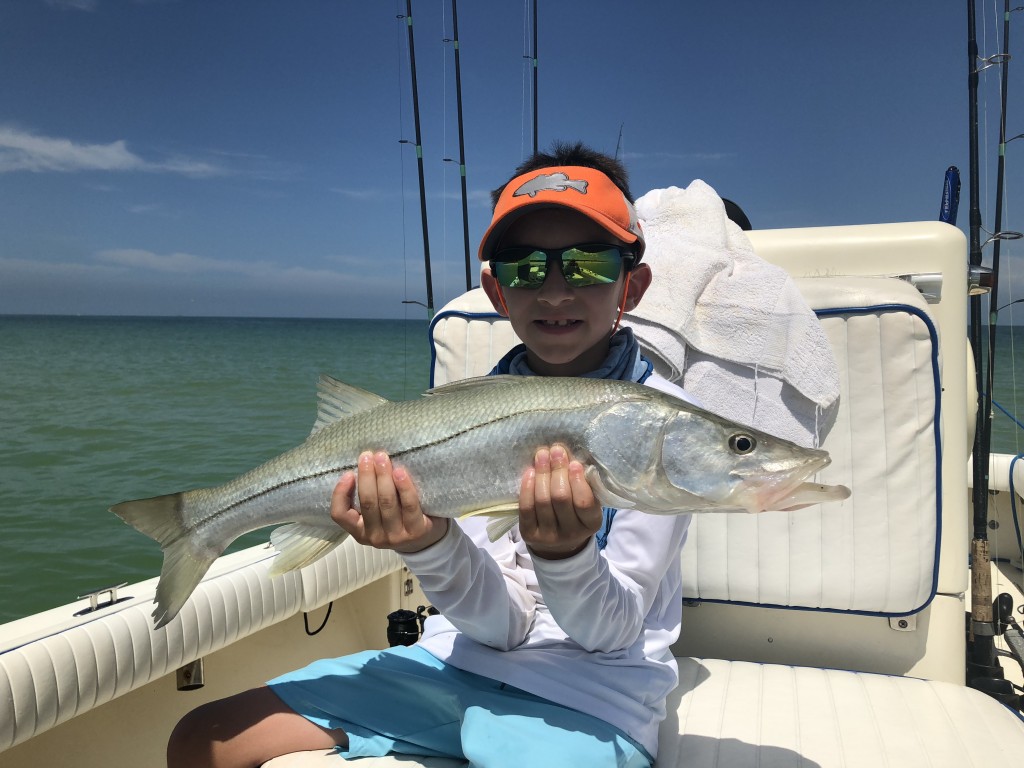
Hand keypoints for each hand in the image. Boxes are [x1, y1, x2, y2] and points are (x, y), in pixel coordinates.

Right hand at [331, 450, 447, 553]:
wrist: (426, 539)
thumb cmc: (397, 518)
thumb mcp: (376, 514)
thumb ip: (368, 497)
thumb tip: (363, 464)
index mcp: (359, 532)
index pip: (340, 515)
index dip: (340, 493)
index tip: (348, 473)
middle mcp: (375, 537)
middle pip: (368, 503)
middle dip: (366, 476)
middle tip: (367, 455)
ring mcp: (396, 536)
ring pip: (386, 502)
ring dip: (384, 476)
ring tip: (383, 458)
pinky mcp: (416, 531)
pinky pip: (409, 505)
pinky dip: (403, 487)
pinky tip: (400, 472)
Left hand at [518, 444, 602, 559]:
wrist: (559, 546)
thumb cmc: (576, 515)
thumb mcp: (588, 505)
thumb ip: (583, 486)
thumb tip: (569, 457)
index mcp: (591, 524)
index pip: (584, 503)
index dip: (578, 481)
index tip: (574, 462)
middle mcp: (571, 533)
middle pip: (561, 498)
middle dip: (557, 471)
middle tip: (556, 451)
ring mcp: (548, 536)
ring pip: (542, 501)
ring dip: (542, 474)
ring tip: (542, 455)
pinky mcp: (529, 535)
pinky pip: (526, 508)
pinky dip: (527, 487)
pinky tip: (530, 472)